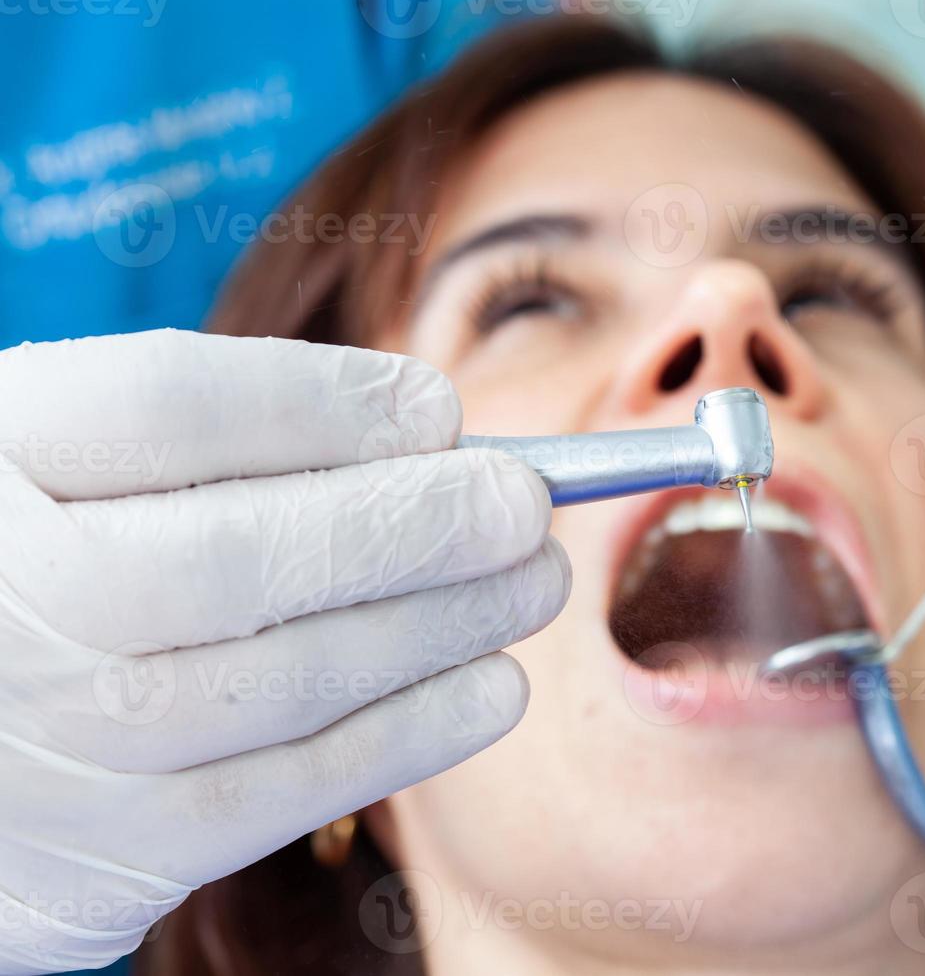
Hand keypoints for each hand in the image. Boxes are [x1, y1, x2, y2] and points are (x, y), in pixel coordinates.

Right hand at [0, 330, 569, 974]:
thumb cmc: (39, 563)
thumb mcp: (68, 457)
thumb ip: (212, 437)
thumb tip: (424, 437)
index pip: (168, 409)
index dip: (328, 404)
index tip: (439, 409)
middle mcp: (10, 605)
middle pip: (244, 556)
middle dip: (418, 525)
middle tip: (525, 504)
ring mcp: (55, 742)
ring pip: (290, 679)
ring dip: (446, 626)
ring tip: (536, 581)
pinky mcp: (108, 855)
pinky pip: (289, 792)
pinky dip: (412, 734)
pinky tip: (494, 686)